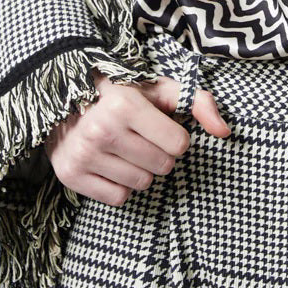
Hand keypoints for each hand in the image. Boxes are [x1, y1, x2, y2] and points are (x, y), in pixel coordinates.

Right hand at [45, 70, 230, 205]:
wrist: (63, 98)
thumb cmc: (122, 94)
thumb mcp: (161, 89)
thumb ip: (200, 103)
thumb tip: (225, 133)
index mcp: (125, 105)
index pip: (179, 144)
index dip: (175, 137)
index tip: (159, 126)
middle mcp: (102, 131)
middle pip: (162, 167)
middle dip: (159, 154)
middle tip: (141, 138)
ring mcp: (83, 155)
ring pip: (141, 184)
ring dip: (141, 170)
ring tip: (125, 149)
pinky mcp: (71, 176)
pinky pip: (118, 198)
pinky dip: (121, 185)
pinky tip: (111, 164)